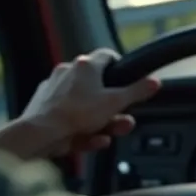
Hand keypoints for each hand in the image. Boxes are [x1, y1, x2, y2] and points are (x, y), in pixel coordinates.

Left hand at [20, 48, 161, 156]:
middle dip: (112, 104)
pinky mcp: (43, 107)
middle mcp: (67, 72)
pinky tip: (90, 139)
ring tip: (107, 134)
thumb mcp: (115, 103)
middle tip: (121, 116)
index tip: (127, 78)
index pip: (107, 56)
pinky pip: (68, 116)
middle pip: (97, 85)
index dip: (120, 66)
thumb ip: (137, 91)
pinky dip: (80, 127)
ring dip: (99, 118)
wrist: (40, 133)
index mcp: (86, 65)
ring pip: (83, 103)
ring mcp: (53, 89)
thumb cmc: (76, 114)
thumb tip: (155, 81)